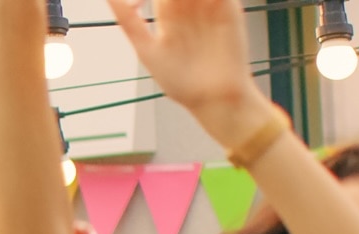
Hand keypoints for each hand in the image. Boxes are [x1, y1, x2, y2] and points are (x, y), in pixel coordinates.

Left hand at [106, 0, 273, 145]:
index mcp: (169, 18)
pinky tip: (201, 1)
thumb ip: (129, 20)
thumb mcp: (147, 50)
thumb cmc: (180, 82)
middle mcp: (189, 10)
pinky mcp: (229, 10)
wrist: (214, 98)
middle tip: (169, 6)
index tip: (141, 0)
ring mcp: (210, 8)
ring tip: (181, 2)